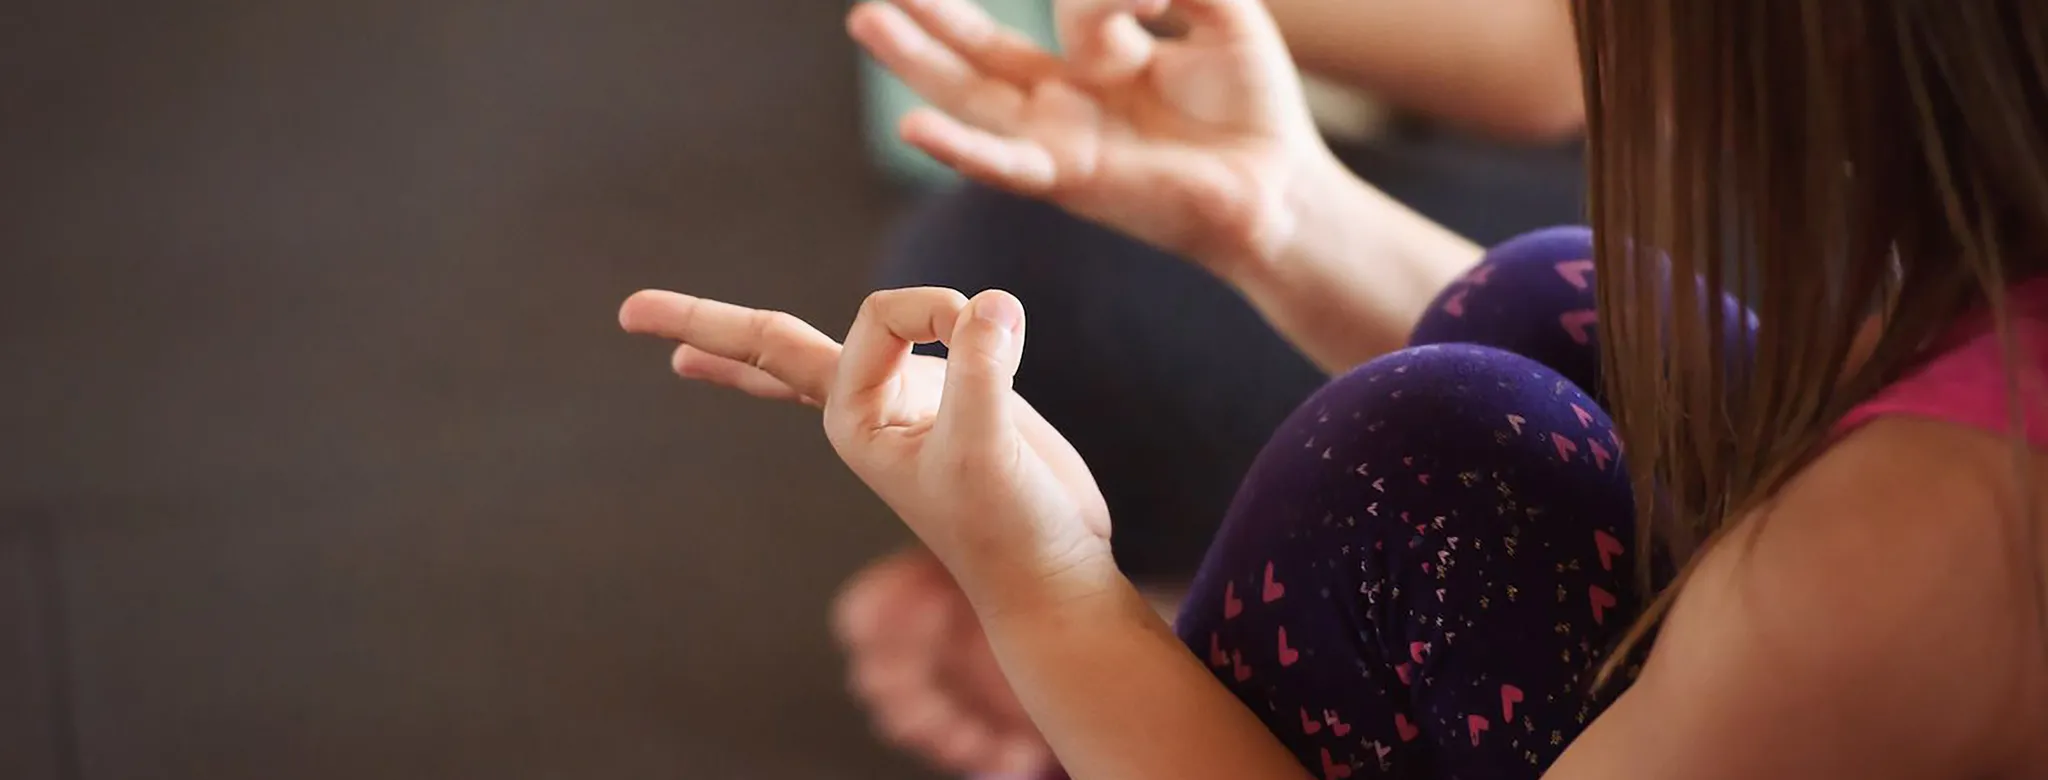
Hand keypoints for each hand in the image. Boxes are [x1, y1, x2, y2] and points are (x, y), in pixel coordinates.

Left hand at [619, 288, 1094, 773]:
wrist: (1049, 574)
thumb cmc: (1009, 524)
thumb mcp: (985, 444)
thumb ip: (982, 367)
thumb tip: (991, 304)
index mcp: (856, 421)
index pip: (879, 321)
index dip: (930, 307)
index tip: (986, 327)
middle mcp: (869, 409)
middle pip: (772, 349)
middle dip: (703, 327)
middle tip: (626, 312)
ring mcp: (906, 405)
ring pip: (815, 356)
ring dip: (751, 349)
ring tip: (677, 358)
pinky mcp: (953, 402)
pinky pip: (889, 361)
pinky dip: (846, 360)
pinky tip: (799, 371)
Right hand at [849, 0, 1331, 273]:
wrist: (1282, 190)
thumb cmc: (1254, 110)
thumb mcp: (1222, 16)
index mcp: (1099, 57)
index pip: (1078, 0)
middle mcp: (1067, 98)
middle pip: (982, 49)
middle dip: (935, 15)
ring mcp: (1060, 139)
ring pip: (972, 94)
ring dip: (918, 59)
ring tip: (867, 20)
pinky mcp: (1070, 179)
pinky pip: (1003, 162)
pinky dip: (959, 148)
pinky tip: (912, 127)